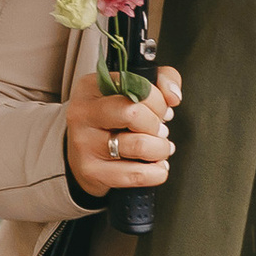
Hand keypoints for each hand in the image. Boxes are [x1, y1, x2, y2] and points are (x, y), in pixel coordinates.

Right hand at [64, 65, 181, 195]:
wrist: (82, 155)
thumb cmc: (113, 120)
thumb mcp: (133, 91)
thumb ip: (162, 80)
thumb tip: (173, 96)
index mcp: (91, 87)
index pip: (136, 86)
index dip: (158, 101)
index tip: (159, 111)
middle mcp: (83, 113)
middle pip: (134, 113)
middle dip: (157, 125)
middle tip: (159, 131)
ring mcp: (84, 144)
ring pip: (140, 145)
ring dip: (161, 149)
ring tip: (159, 148)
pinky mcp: (92, 171)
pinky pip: (138, 175)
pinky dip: (157, 172)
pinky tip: (156, 167)